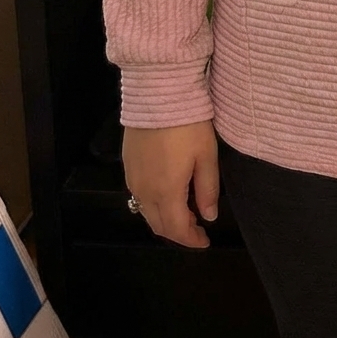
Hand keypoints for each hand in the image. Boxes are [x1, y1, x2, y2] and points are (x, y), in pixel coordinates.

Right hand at [122, 121, 218, 248]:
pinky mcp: (127, 166)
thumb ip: (207, 189)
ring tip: (186, 212)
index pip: (176, 229)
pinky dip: (154, 205)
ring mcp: (132, 179)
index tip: (205, 242)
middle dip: (178, 232)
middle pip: (158, 225)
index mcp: (166, 192)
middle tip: (197, 227)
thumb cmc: (188, 125)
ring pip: (146, 212)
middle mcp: (144, 191)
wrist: (158, 95)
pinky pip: (138, 196)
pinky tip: (168, 194)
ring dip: (165, 219)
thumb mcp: (206, 155)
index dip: (191, 240)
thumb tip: (209, 217)